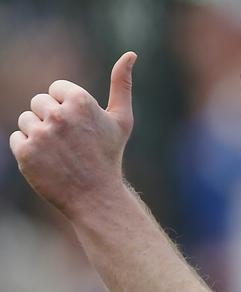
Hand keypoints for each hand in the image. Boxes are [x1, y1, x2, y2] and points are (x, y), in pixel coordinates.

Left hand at [9, 52, 136, 217]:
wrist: (96, 197)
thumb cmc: (109, 156)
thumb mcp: (121, 120)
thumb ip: (122, 84)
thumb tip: (130, 54)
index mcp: (81, 101)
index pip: (56, 89)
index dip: (67, 108)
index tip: (80, 129)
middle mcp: (59, 115)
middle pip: (39, 103)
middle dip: (52, 121)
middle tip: (71, 144)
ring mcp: (40, 134)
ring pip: (26, 120)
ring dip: (40, 135)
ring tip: (61, 154)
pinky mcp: (25, 152)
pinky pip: (17, 139)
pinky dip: (29, 151)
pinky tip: (49, 163)